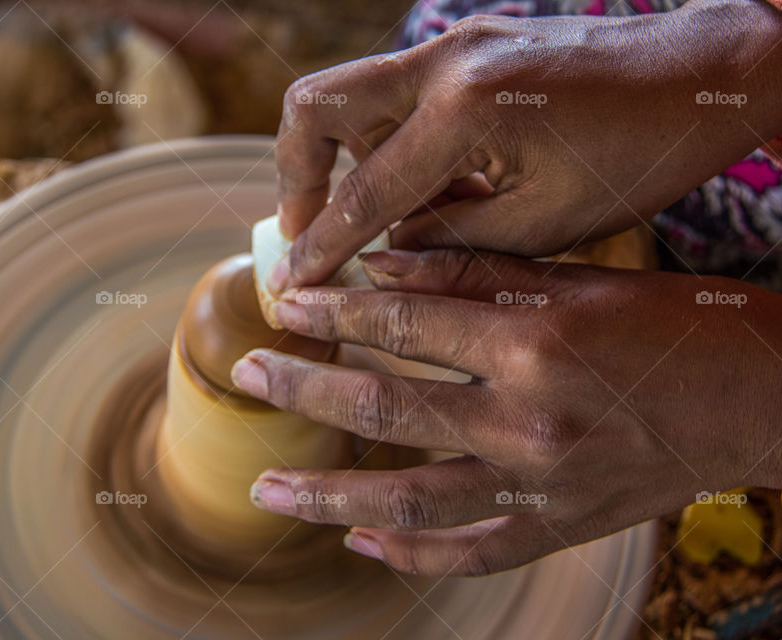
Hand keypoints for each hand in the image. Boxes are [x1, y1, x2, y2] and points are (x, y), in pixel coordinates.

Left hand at [231, 248, 781, 575]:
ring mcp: (540, 486)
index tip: (284, 302)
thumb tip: (380, 267)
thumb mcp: (577, 278)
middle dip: (303, 387)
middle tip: (247, 374)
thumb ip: (473, 276)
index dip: (332, 310)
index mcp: (533, 342)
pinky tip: (356, 539)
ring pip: (407, 498)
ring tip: (267, 484)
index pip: (402, 325)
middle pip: (384, 407)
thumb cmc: (674, 323)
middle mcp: (527, 420)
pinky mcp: (557, 527)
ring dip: (327, 492)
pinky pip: (466, 552)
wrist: (757, 399)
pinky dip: (407, 552)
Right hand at [269, 0, 781, 295]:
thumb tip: (385, 251)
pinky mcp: (469, 44)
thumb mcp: (544, 223)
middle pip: (314, 105)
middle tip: (307, 231)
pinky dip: (391, 143)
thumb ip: (450, 240)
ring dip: (345, 159)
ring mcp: (455, 43)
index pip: (364, 192)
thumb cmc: (640, 153)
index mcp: (466, 111)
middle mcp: (445, 62)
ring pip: (350, 95)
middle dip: (297, 175)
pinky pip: (397, 94)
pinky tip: (431, 189)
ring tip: (382, 220)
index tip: (290, 281)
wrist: (702, 74)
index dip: (321, 245)